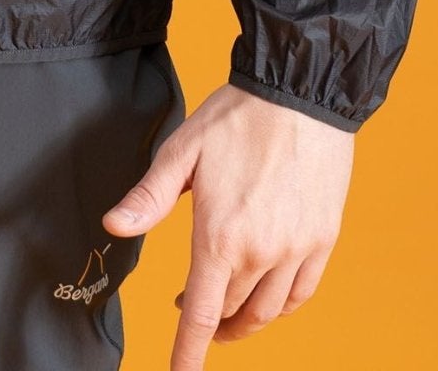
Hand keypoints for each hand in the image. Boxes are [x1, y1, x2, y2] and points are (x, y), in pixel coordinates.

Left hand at [101, 81, 352, 364]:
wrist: (300, 93)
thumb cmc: (238, 117)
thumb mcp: (183, 151)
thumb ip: (149, 197)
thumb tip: (114, 226)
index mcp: (220, 237)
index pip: (201, 315)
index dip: (188, 353)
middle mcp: (261, 253)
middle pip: (231, 313)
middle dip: (209, 322)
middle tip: (190, 308)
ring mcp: (297, 249)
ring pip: (268, 311)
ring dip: (243, 321)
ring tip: (226, 312)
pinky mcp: (323, 239)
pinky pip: (301, 293)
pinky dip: (281, 306)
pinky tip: (267, 295)